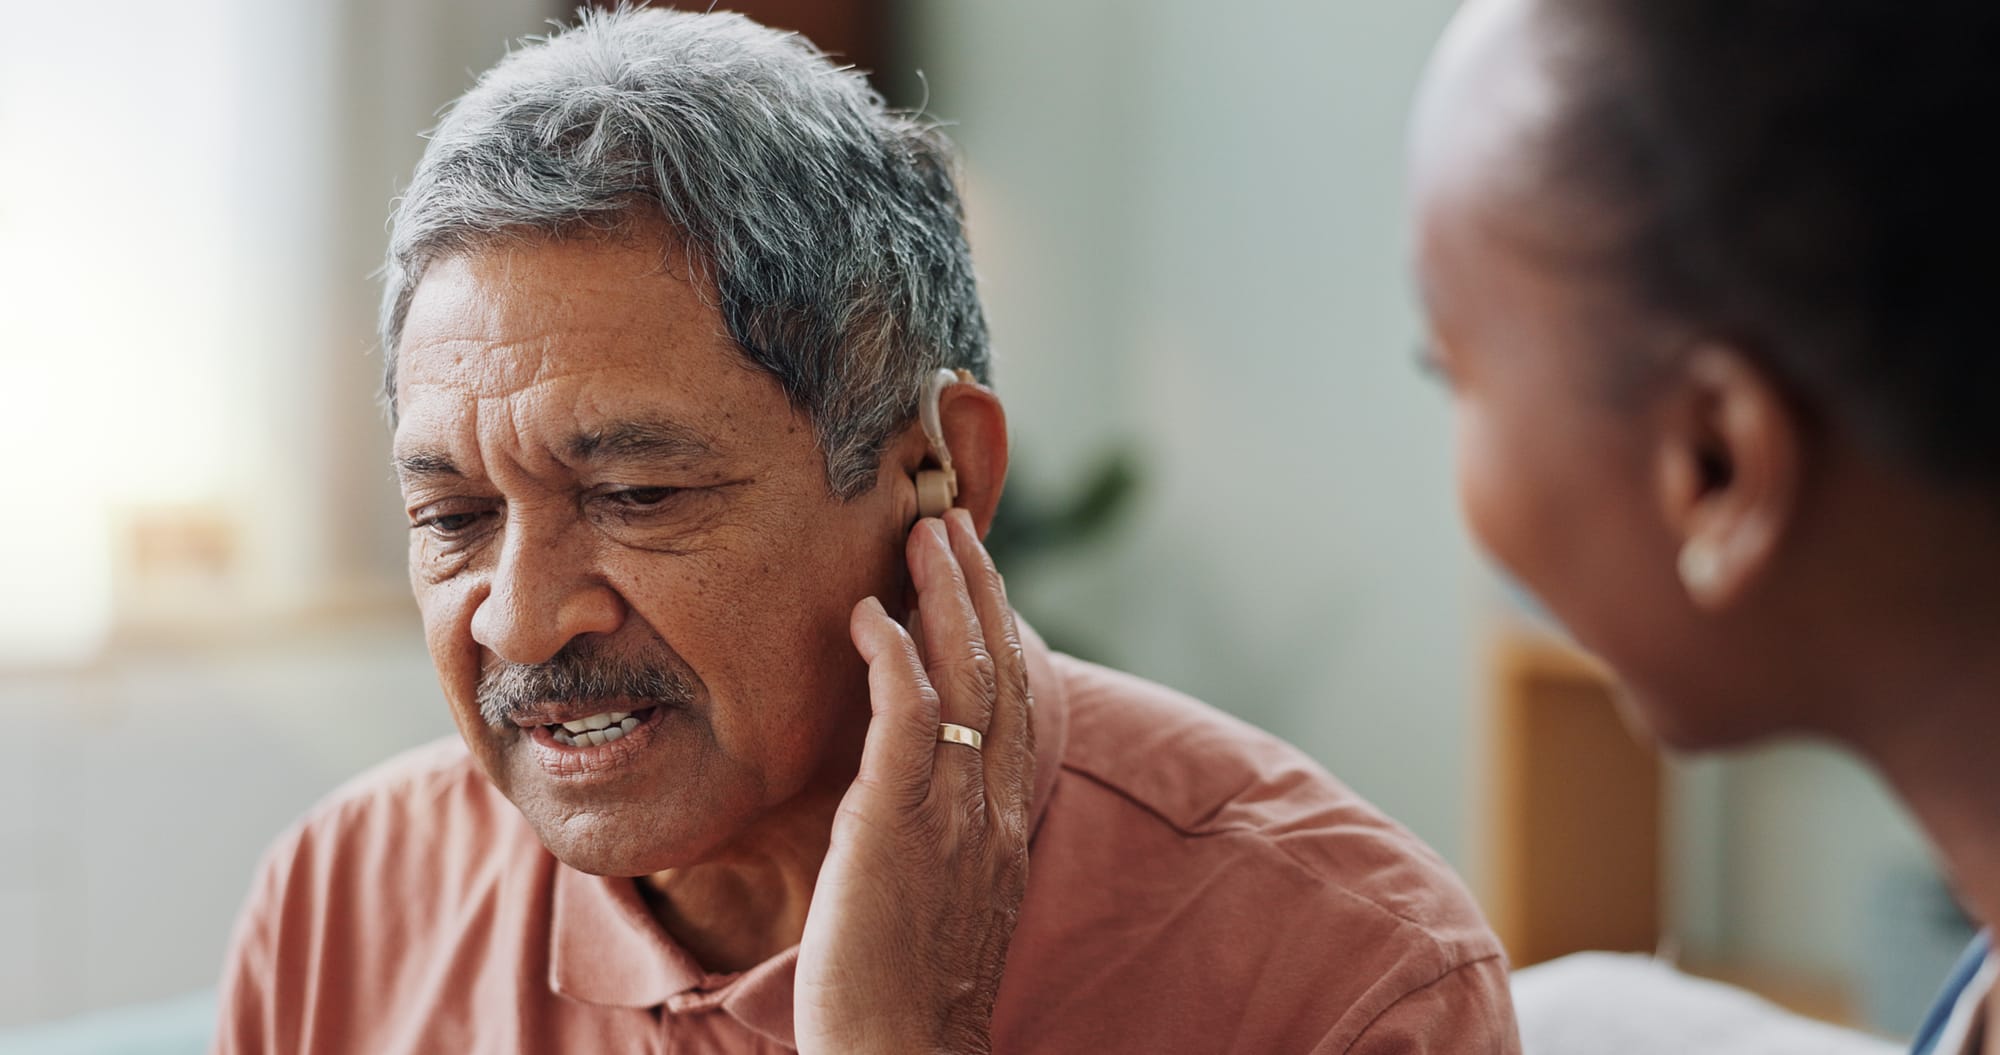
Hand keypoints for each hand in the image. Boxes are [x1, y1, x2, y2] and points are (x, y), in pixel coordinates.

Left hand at [794, 509, 1035, 1054]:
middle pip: (1001, 671)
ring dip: (945, 596)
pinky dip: (895, 655)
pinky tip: (871, 615)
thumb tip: (903, 786)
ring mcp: (955, 814)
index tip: (977, 575)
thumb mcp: (936, 896)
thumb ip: (935, 831)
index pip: (1013, 703)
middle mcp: (994, 808)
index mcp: (1003, 823)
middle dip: (980, 588)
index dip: (999, 629)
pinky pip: (910, 717)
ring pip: (967, 678)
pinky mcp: (901, 824)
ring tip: (923, 535)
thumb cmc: (900, 992)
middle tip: (953, 522)